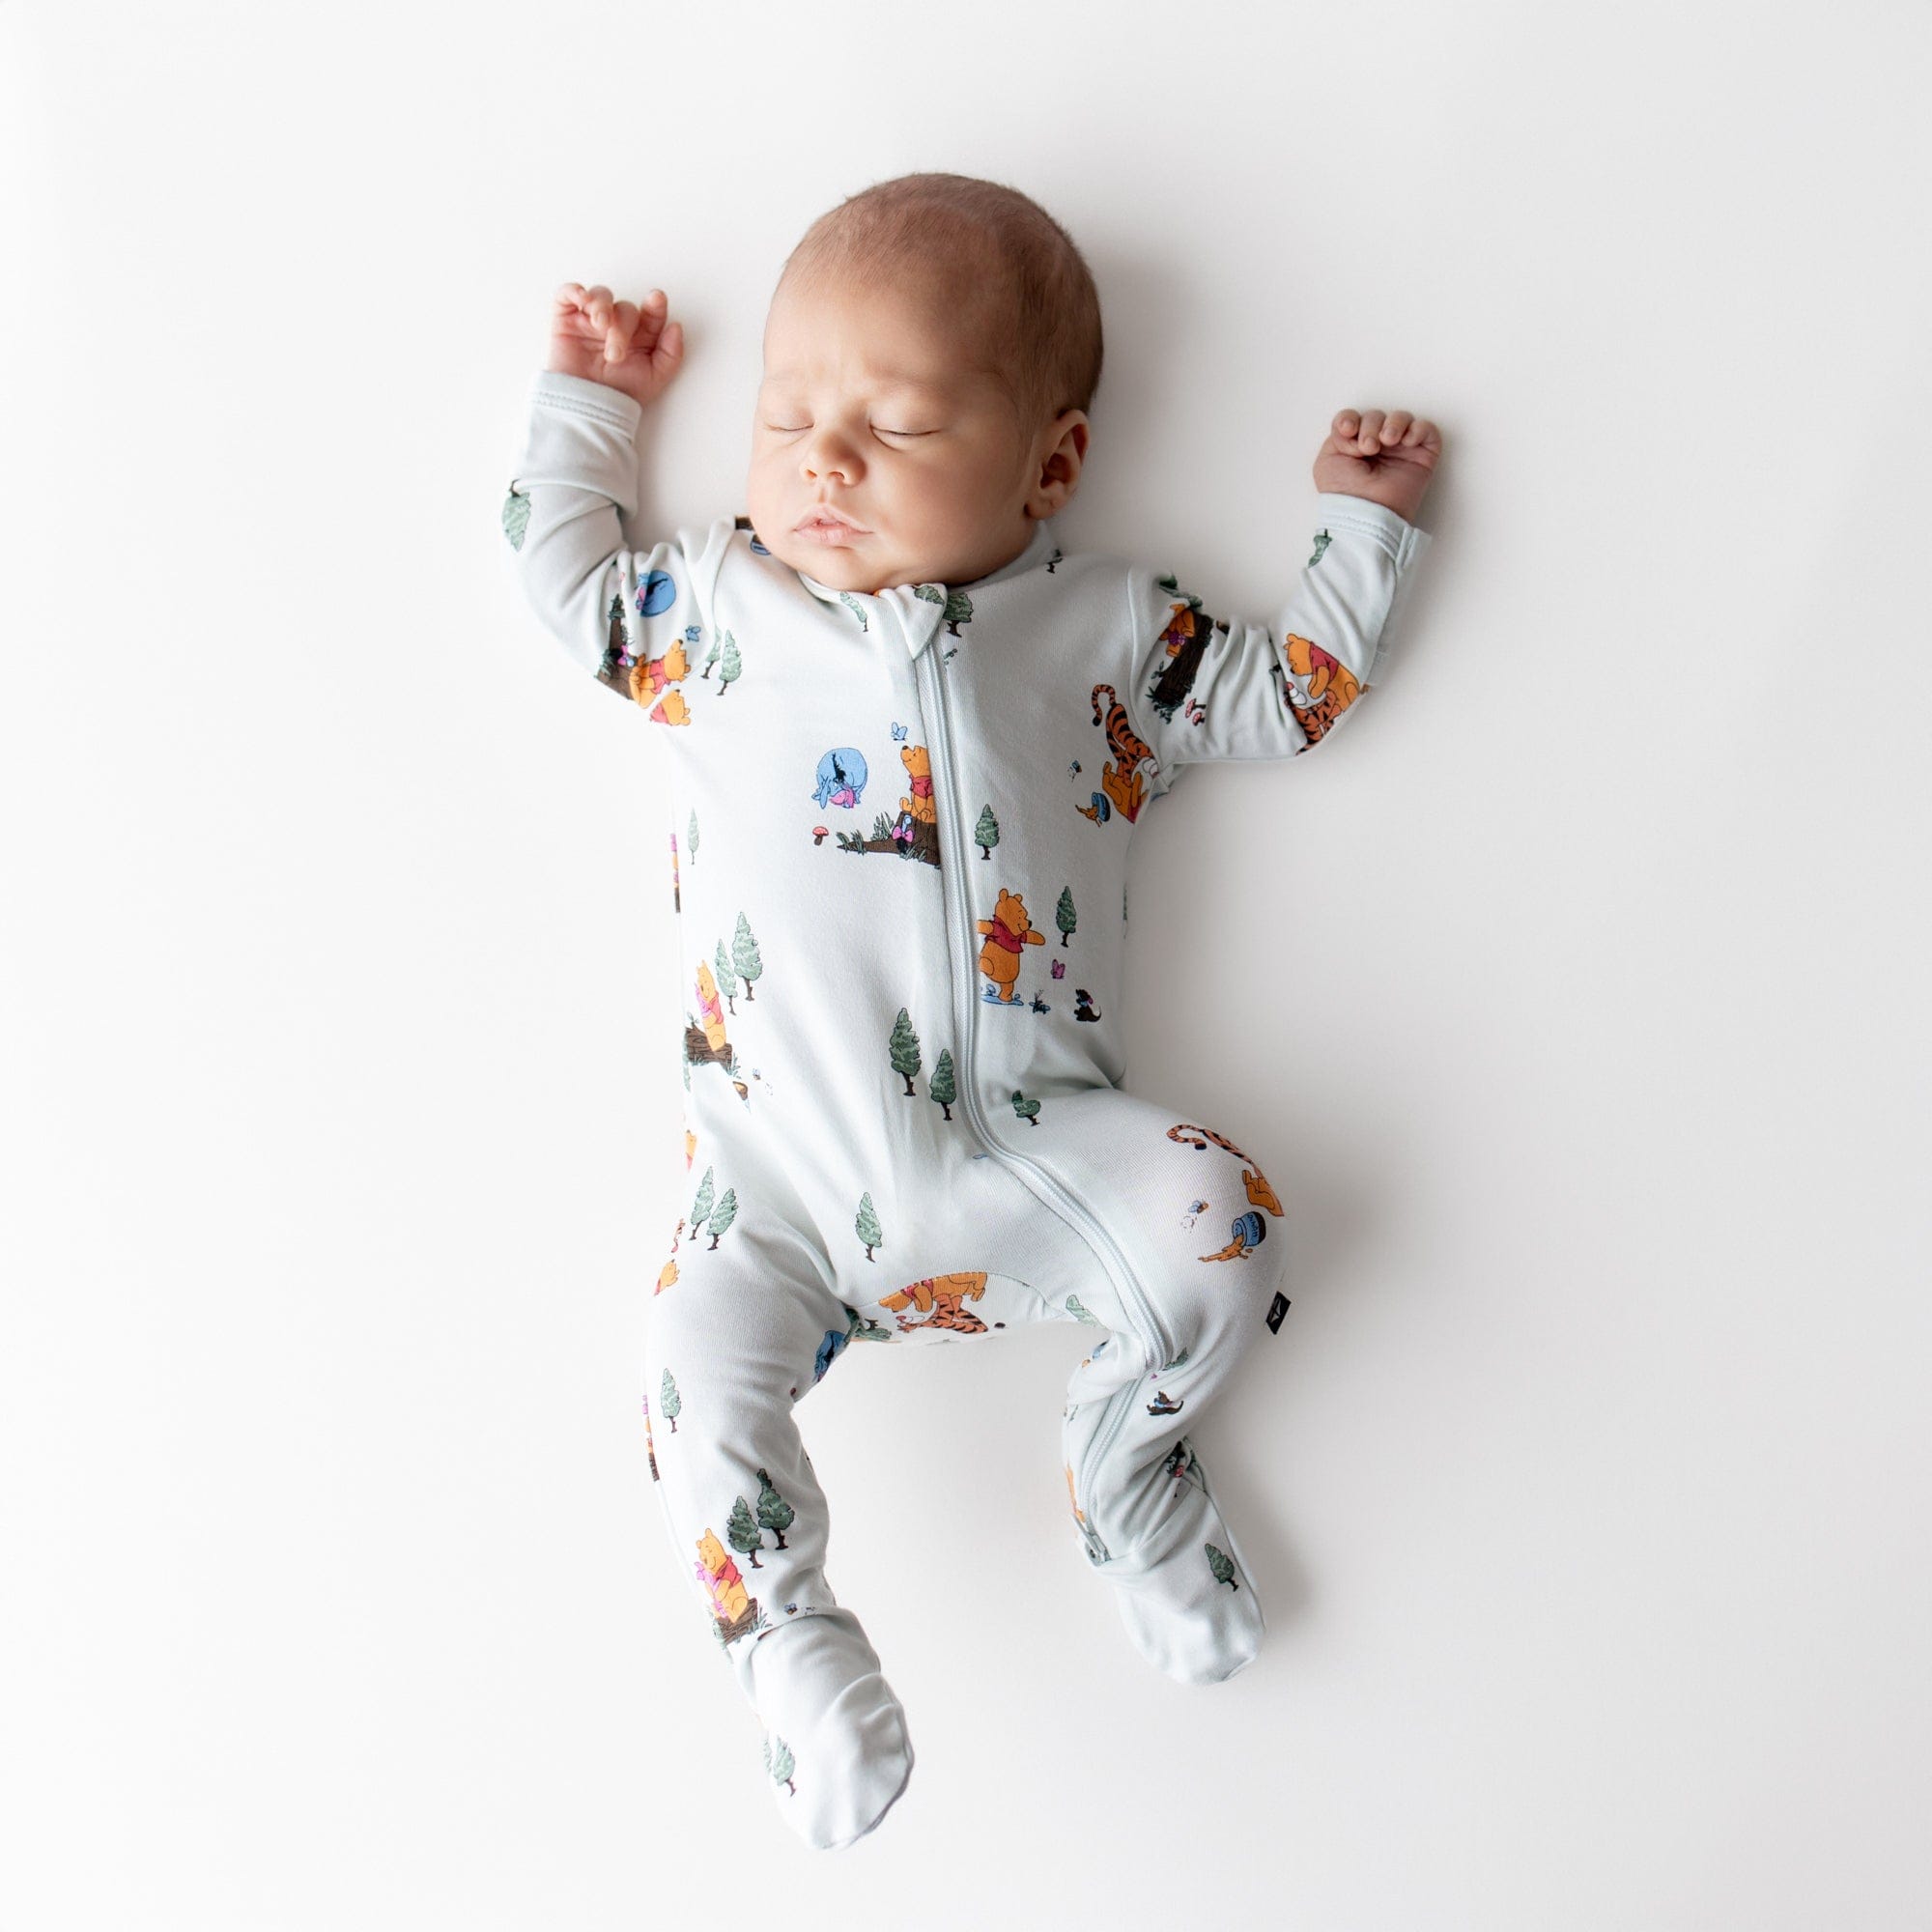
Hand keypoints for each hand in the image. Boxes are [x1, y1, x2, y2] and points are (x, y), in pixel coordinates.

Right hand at [546, 282, 684, 410]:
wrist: (585, 406)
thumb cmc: (619, 395)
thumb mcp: (654, 379)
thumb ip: (671, 354)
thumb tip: (676, 326)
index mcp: (640, 337)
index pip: (651, 312)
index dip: (655, 304)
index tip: (656, 300)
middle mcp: (617, 326)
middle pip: (625, 308)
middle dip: (622, 327)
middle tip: (615, 354)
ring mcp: (592, 321)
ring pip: (601, 296)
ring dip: (602, 306)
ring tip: (600, 325)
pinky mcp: (566, 320)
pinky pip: (568, 294)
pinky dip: (574, 290)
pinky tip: (582, 299)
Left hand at [1312, 409, 1441, 524]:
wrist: (1365, 511)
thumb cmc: (1344, 493)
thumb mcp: (1328, 460)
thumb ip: (1337, 434)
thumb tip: (1356, 426)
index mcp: (1354, 445)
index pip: (1355, 418)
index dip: (1351, 418)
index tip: (1347, 430)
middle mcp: (1378, 445)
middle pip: (1376, 416)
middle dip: (1370, 425)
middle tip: (1368, 447)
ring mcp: (1400, 450)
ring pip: (1401, 417)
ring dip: (1393, 423)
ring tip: (1387, 441)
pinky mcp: (1422, 456)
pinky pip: (1427, 429)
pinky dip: (1418, 429)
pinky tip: (1405, 442)